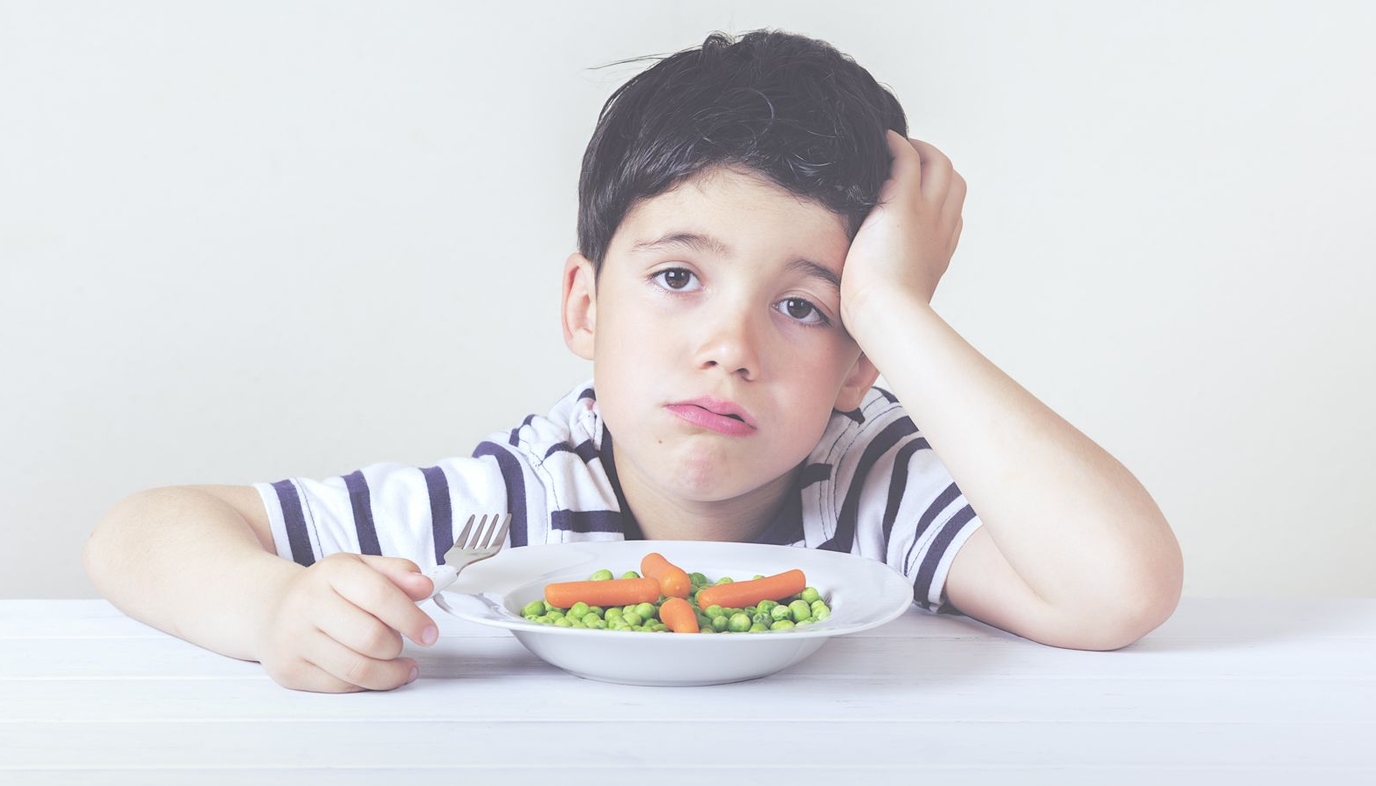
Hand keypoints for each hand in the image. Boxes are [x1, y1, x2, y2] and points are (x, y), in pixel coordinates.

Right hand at [256, 553, 438, 691]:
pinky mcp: (290, 671)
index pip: (381, 596)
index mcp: (332, 572)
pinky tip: (373, 672)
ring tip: (395, 663)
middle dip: (397, 646)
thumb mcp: (362, 568)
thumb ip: (398, 573)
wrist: (273, 607)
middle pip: (372, 638)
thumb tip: (426, 585)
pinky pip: (342, 687)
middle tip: (401, 643)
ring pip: (359, 670)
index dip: (412, 619)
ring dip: (389, 671)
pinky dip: (367, 684)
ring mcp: (294, 639)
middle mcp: (307, 603)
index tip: (430, 633)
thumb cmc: (327, 590)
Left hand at [840, 131, 965, 332]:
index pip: (951, 212)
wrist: (887, 317)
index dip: (938, 198)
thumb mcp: (896, 308)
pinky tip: (879, 141)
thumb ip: (890, 299)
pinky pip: (906, 156)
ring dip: (918, 148)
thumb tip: (868, 326)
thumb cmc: (886, 324)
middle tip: (906, 159)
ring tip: (892, 145)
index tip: (916, 195)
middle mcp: (941, 227)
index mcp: (941, 251)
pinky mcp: (902, 202)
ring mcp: (926, 212)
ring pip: (937, 162)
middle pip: (953, 180)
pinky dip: (895, 144)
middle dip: (934, 164)